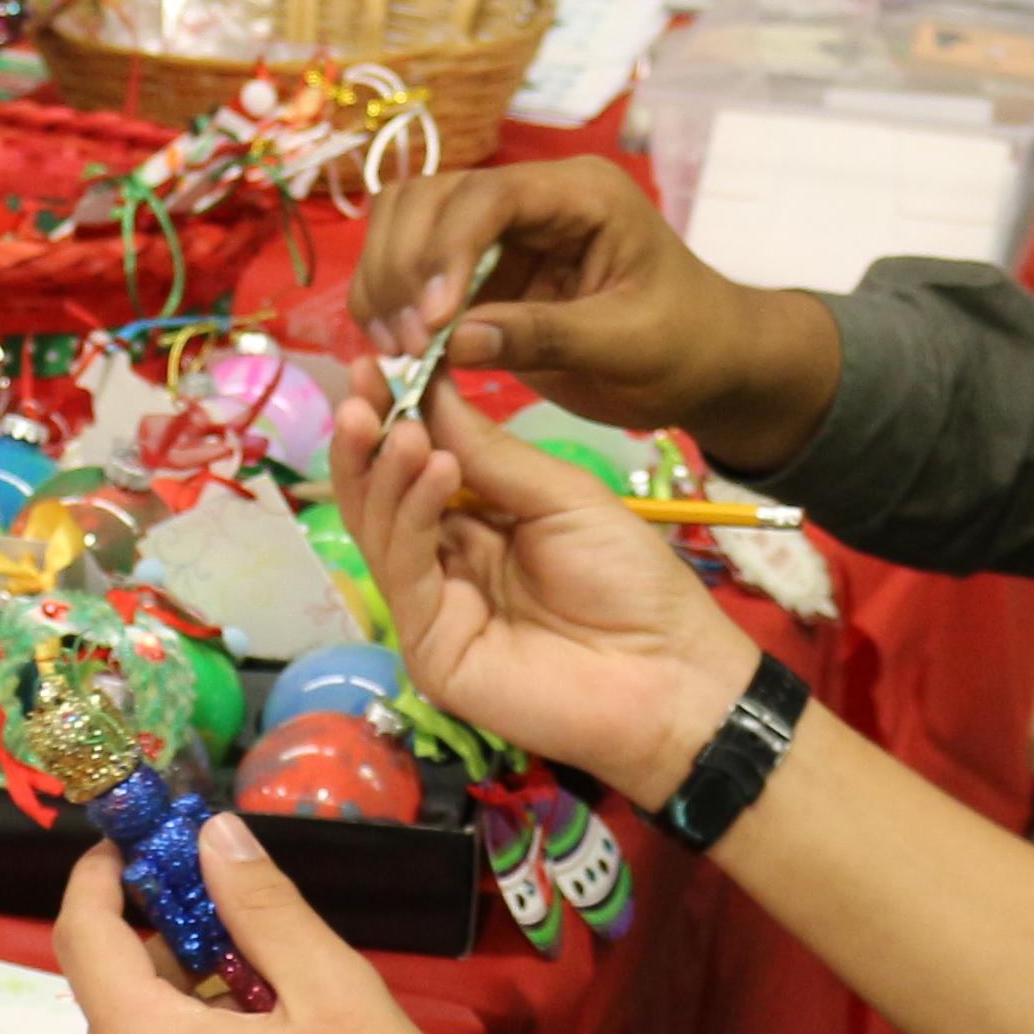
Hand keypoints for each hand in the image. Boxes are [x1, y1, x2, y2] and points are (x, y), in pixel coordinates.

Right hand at [330, 371, 754, 809]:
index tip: (379, 362)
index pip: (417, 466)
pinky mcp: (430, 648)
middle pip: (383, 497)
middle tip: (364, 384)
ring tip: (397, 423)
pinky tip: (430, 467)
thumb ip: (491, 453)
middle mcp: (445, 563)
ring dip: (384, 470)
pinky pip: (405, 573)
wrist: (670, 672)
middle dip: (370, 438)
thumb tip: (428, 389)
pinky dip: (410, 515)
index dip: (395, 416)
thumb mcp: (562, 496)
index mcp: (478, 524)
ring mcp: (433, 608)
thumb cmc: (631, 580)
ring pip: (382, 531)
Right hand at [349, 159, 843, 472]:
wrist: (710, 364)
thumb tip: (454, 340)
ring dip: (386, 281)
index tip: (433, 322)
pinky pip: (414, 270)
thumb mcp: (632, 345)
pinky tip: (395, 351)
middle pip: (430, 199)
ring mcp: (503, 233)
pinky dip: (392, 303)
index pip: (488, 196)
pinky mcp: (484, 272)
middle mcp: (533, 199)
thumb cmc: (690, 346)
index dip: (446, 251)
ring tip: (394, 350)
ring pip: (408, 224)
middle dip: (404, 267)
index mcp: (581, 195)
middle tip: (405, 344)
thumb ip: (548, 336)